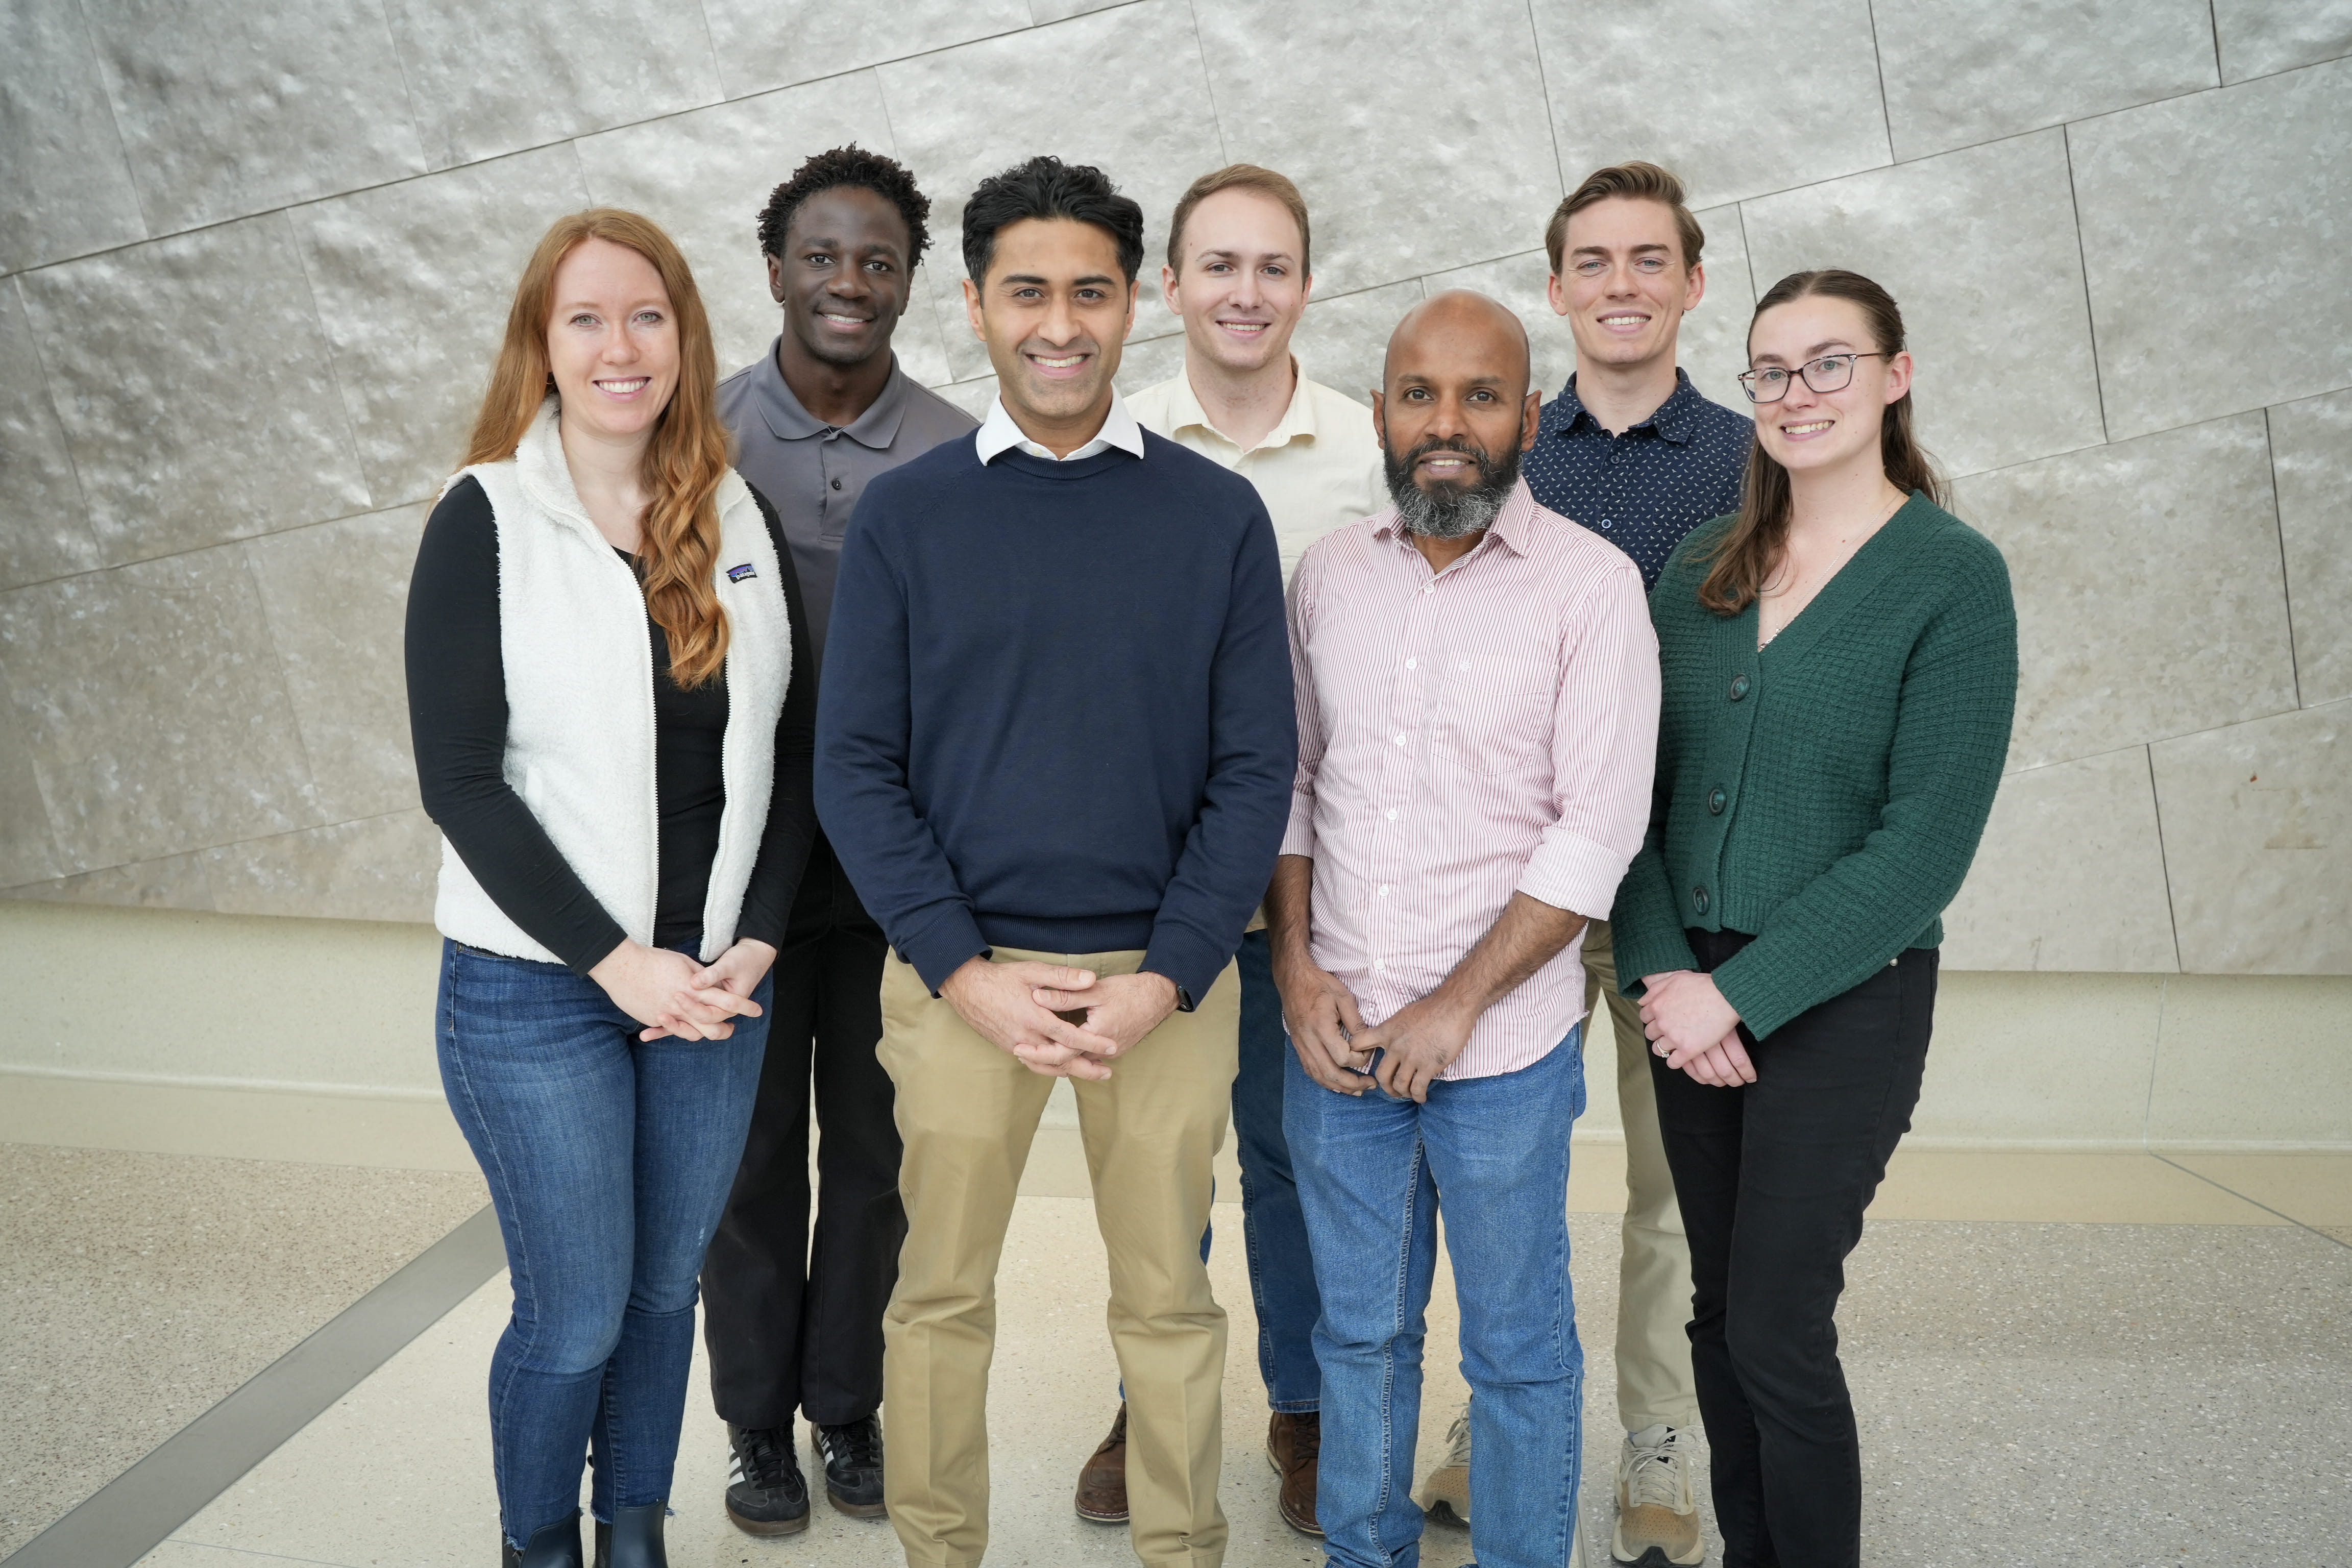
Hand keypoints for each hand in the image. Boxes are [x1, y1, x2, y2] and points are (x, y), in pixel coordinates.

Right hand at [589, 940, 763, 1040]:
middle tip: (732, 1028)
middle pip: (712, 1026)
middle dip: (725, 1030)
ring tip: (712, 1030)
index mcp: (696, 988)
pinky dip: (676, 1032)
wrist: (622, 966)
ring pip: (692, 1033)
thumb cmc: (654, 959)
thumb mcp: (683, 962)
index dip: (744, 1006)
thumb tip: (710, 984)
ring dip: (704, 1032)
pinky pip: (669, 1031)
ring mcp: (668, 1015)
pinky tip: (683, 1030)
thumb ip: (700, 976)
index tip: (756, 1010)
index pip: (727, 1001)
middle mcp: (684, 1005)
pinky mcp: (652, 1018)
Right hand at [939, 957, 1119, 1079]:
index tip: (1112, 1046)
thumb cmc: (1001, 978)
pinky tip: (1062, 1068)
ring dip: (1070, 1071)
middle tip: (1108, 1071)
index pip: (1070, 1036)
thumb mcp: (1033, 971)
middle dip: (1086, 1067)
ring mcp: (1016, 1045)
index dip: (1093, 1043)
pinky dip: (1050, 1068)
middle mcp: (1026, 1037)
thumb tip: (1091, 979)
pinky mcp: (1009, 1047)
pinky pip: (1033, 1064)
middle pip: (1061, 1060)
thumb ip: (1063, 977)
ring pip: (1047, 1067)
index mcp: (1034, 1018)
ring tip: (1091, 1073)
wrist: (967, 988)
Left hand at [1029, 971, 1178, 1070]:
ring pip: (1078, 1064)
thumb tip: (1037, 996)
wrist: (1158, 997)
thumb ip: (1065, 995)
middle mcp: (1104, 1050)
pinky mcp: (1114, 1049)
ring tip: (1033, 1055)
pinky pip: (1088, 1059)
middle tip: (1019, 1054)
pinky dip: (1071, 1058)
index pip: (1062, 1052)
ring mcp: (1111, 1053)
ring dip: (1056, 1061)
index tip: (1020, 1047)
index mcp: (1097, 1036)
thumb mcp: (1095, 990)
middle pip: (1068, 1064)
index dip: (1039, 1051)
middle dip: (1042, 1061)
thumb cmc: (1129, 991)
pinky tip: (1058, 1052)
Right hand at [1272, 948, 1371, 1094]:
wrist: (1293, 979)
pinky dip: (1325, 1081)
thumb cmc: (1319, 984)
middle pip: (1330, 1073)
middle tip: (1370, 1085)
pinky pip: (1310, 1070)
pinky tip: (1337, 1085)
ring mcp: (1301, 1045)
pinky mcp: (1298, 1046)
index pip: (1342, 1057)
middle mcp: (1308, 1040)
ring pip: (1319, 1075)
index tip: (1369, 1052)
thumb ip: (1355, 1022)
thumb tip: (1367, 1042)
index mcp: (1321, 1026)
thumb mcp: (1343, 997)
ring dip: (1339, 1087)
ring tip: (1357, 1090)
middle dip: (1352, 1084)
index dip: (1360, 1060)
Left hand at [1355, 995, 1477, 1103]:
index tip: (1364, 1062)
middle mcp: (1396, 1046)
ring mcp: (1412, 1057)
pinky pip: (1418, 1088)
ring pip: (1399, 1085)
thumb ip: (1394, 1029)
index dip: (1356, 1055)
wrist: (1453, 1006)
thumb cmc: (1432, 1008)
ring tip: (1409, 1093)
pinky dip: (1418, 1096)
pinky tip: (1421, 1097)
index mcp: (1387, 1031)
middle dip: (1386, 1087)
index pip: (1358, 1043)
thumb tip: (1394, 1040)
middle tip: (1393, 1090)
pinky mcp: (1429, 1066)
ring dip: (1403, 1093)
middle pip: (1381, 1075)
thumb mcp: (1403, 1014)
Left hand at [1639, 971, 1752, 1083]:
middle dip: (1657, 1033)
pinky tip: (1681, 1057)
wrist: (1726, 996)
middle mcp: (1662, 1022)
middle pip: (1650, 1033)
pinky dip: (1674, 1061)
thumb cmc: (1703, 985)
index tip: (1662, 1020)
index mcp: (1657, 1005)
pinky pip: (1673, 1063)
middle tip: (1669, 1032)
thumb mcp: (1675, 978)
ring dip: (1665, 1047)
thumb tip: (1641, 1002)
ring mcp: (1674, 1037)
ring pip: (1659, 1049)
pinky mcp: (1688, 1050)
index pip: (1645, 1017)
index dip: (1653, 1019)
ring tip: (1674, 1045)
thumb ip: (1655, 990)